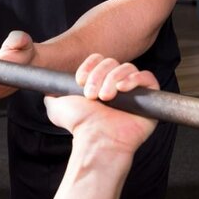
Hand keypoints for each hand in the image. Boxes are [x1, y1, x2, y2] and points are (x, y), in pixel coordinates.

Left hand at [43, 55, 158, 153]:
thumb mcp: (57, 105)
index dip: (90, 66)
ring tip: (106, 97)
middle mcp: (117, 85)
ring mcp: (134, 92)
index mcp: (99, 83)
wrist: (95, 139)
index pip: (99, 59)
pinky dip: (135, 79)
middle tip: (92, 95)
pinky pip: (147, 77)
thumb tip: (49, 87)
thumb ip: (53, 92)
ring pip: (127, 67)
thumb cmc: (80, 126)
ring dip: (113, 79)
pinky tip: (123, 89)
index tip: (80, 81)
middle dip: (99, 75)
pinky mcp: (149, 99)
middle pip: (112, 62)